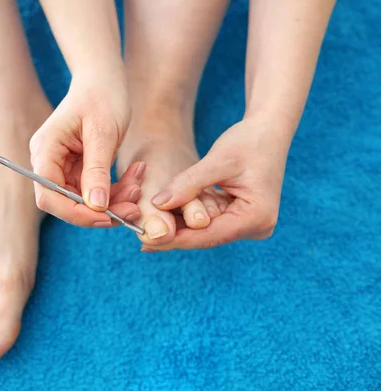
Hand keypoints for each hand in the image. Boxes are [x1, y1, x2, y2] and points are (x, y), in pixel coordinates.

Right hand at [30, 71, 139, 226]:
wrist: (106, 80)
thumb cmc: (102, 97)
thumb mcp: (103, 133)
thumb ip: (97, 170)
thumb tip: (95, 207)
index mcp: (46, 150)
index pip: (48, 195)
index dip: (74, 212)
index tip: (106, 216)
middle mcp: (49, 161)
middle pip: (66, 203)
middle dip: (100, 210)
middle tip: (132, 208)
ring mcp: (63, 167)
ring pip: (84, 201)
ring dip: (114, 201)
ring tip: (138, 186)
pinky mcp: (78, 170)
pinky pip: (95, 191)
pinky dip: (117, 190)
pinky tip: (135, 176)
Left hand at [142, 116, 293, 250]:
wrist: (268, 130)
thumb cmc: (248, 140)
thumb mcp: (216, 161)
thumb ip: (188, 184)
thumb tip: (157, 204)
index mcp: (256, 217)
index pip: (209, 235)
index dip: (176, 239)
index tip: (147, 240)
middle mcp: (257, 227)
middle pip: (206, 237)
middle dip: (175, 235)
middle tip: (141, 238)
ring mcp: (249, 224)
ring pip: (206, 231)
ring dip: (179, 227)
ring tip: (145, 231)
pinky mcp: (241, 217)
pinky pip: (210, 221)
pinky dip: (188, 217)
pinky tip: (163, 218)